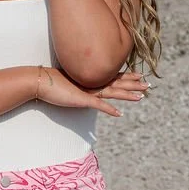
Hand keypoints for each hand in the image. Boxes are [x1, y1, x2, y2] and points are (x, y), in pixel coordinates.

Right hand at [35, 66, 149, 116]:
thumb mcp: (70, 84)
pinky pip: (99, 105)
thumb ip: (80, 85)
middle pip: (117, 82)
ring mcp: (88, 90)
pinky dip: (109, 110)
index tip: (139, 75)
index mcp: (91, 78)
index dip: (127, 76)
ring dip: (128, 95)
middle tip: (149, 84)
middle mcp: (92, 82)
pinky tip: (119, 114)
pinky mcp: (81, 99)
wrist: (39, 81)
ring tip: (141, 97)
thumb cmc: (51, 82)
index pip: (113, 77)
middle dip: (134, 83)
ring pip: (113, 92)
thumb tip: (84, 87)